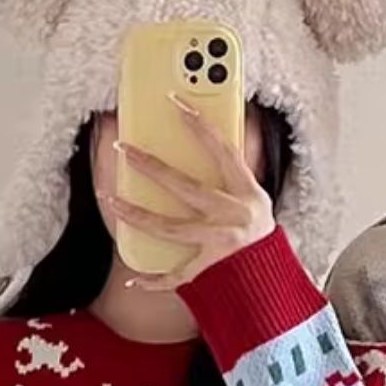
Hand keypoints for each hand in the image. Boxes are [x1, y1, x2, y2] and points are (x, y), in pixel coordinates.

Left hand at [111, 100, 274, 290]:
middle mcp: (232, 217)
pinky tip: (132, 279)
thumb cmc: (262, 238)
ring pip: (169, 228)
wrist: (274, 283)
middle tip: (124, 149)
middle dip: (152, 167)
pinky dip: (154, 281)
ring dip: (136, 214)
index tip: (176, 102)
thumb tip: (210, 140)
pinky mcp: (209, 271)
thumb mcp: (257, 201)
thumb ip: (234, 175)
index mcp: (248, 194)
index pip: (223, 152)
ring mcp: (219, 245)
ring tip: (111, 200)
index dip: (201, 126)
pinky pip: (176, 276)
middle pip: (185, 187)